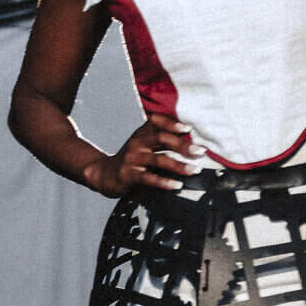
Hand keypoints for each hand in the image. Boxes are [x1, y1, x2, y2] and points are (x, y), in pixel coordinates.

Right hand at [84, 113, 202, 196]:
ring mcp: (133, 159)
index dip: (172, 123)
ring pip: (158, 160)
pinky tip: (176, 184)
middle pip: (161, 138)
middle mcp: (137, 143)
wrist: (105, 174)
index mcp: (142, 133)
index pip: (156, 121)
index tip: (188, 128)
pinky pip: (149, 178)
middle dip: (182, 145)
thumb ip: (162, 140)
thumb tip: (192, 142)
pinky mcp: (129, 175)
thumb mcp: (143, 144)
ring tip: (194, 170)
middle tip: (200, 151)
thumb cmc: (131, 160)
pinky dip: (164, 182)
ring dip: (179, 165)